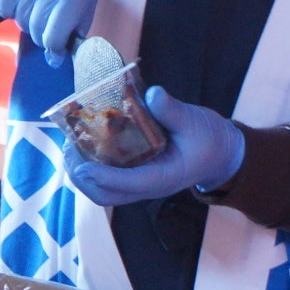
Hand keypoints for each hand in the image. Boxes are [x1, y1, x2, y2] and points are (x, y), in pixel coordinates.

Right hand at [0, 0, 98, 66]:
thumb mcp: (81, 8)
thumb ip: (72, 34)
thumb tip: (53, 60)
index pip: (56, 34)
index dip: (54, 47)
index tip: (54, 52)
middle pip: (36, 28)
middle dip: (39, 33)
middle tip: (44, 23)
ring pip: (19, 19)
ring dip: (25, 20)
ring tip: (34, 6)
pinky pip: (3, 9)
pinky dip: (9, 10)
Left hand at [64, 86, 245, 205]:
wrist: (220, 153)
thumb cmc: (210, 139)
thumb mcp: (196, 121)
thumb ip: (173, 111)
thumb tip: (152, 94)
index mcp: (164, 178)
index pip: (129, 184)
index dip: (104, 177)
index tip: (83, 165)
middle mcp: (147, 186)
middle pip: (106, 195)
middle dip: (83, 177)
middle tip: (69, 149)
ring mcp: (139, 183)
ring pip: (102, 190)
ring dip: (82, 173)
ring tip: (69, 146)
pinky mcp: (134, 174)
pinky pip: (106, 178)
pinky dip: (89, 165)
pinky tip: (81, 143)